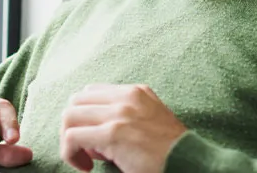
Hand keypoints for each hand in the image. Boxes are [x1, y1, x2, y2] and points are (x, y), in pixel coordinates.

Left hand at [60, 84, 186, 172]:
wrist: (187, 162)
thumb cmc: (169, 151)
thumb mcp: (149, 122)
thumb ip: (124, 118)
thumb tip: (93, 139)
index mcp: (135, 92)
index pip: (91, 92)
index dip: (85, 117)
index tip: (93, 140)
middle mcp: (126, 97)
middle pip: (76, 101)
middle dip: (73, 127)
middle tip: (86, 151)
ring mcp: (119, 113)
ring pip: (69, 116)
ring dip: (69, 141)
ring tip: (86, 160)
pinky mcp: (113, 133)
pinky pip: (72, 137)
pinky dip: (70, 154)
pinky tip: (86, 167)